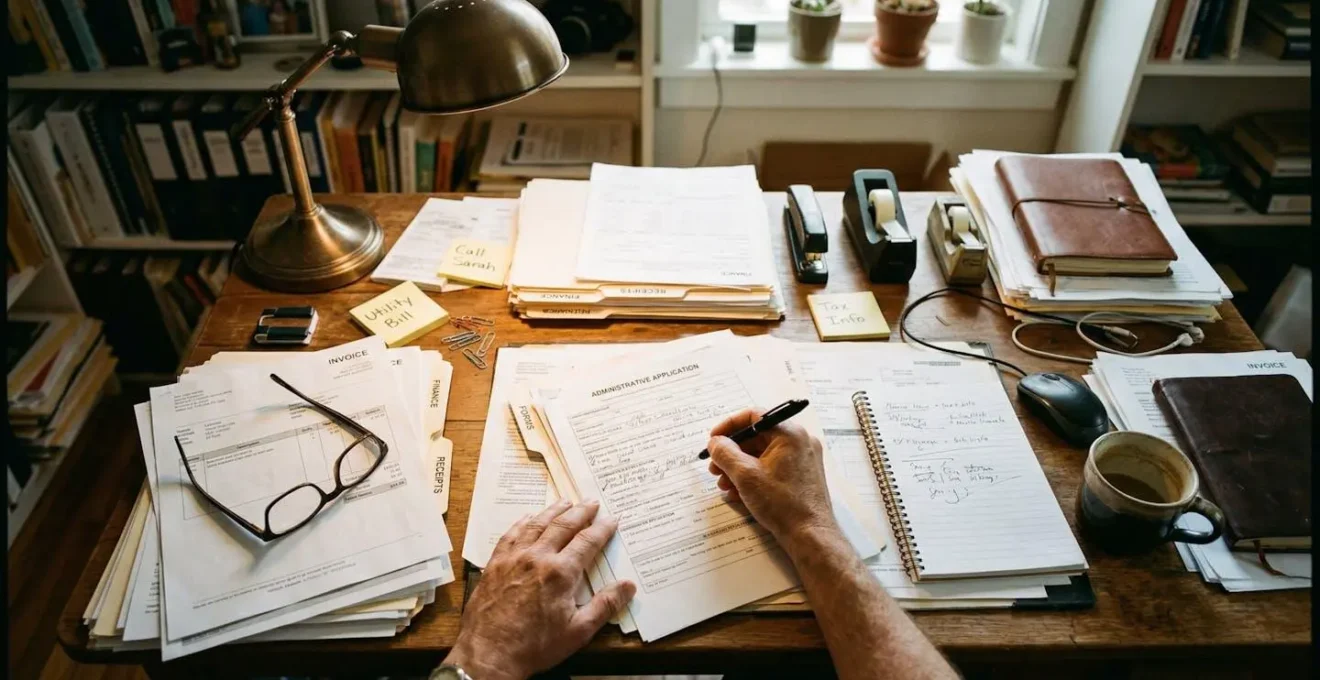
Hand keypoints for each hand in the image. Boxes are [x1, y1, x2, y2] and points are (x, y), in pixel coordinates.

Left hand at [442, 500, 635, 679]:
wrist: (489, 654)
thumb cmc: (535, 646)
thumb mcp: (578, 631)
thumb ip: (605, 605)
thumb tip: (628, 586)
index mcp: (560, 573)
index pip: (587, 541)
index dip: (602, 529)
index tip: (612, 519)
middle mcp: (537, 558)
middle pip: (563, 526)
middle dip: (580, 512)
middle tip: (591, 502)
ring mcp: (514, 559)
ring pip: (536, 525)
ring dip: (553, 511)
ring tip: (565, 501)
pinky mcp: (495, 564)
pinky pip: (510, 535)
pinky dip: (522, 523)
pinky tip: (527, 517)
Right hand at [706, 408, 838, 547]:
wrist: (810, 535)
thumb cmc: (782, 504)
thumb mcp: (745, 475)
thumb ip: (725, 453)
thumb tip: (715, 442)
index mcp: (790, 434)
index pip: (754, 416)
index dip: (729, 426)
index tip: (713, 440)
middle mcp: (799, 442)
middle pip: (757, 437)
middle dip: (731, 453)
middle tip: (715, 467)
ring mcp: (803, 459)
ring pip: (762, 455)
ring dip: (739, 468)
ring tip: (725, 485)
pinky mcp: (802, 476)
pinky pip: (772, 468)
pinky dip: (754, 476)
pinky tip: (739, 493)